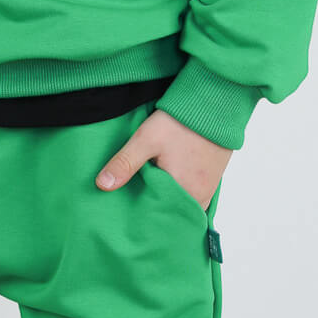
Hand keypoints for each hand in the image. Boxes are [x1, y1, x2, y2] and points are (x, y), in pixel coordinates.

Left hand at [95, 107, 231, 211]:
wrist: (214, 103)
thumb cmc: (181, 122)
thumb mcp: (146, 140)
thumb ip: (125, 163)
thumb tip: (102, 185)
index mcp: (183, 193)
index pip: (158, 214)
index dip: (142, 211)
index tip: (129, 205)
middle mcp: (200, 197)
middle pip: (171, 211)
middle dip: (155, 206)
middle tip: (138, 197)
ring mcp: (209, 189)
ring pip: (182, 204)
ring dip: (168, 199)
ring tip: (152, 188)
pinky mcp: (213, 179)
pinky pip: (193, 195)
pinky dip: (181, 192)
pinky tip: (169, 180)